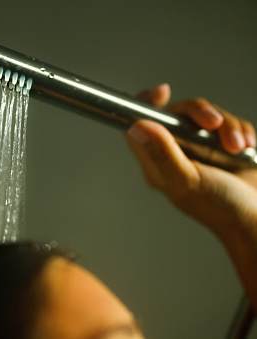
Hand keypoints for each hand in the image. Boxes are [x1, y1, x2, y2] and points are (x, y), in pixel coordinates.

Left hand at [126, 84, 256, 239]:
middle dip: (200, 114)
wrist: (256, 218)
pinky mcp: (221, 145)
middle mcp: (175, 152)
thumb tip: (138, 127)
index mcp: (158, 162)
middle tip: (214, 125)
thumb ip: (163, 153)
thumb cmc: (221, 208)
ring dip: (227, 127)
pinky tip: (246, 148)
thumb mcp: (187, 180)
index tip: (163, 92)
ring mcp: (199, 148)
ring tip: (237, 148)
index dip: (146, 105)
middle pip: (177, 113)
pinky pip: (228, 123)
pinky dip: (240, 131)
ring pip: (205, 116)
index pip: (139, 125)